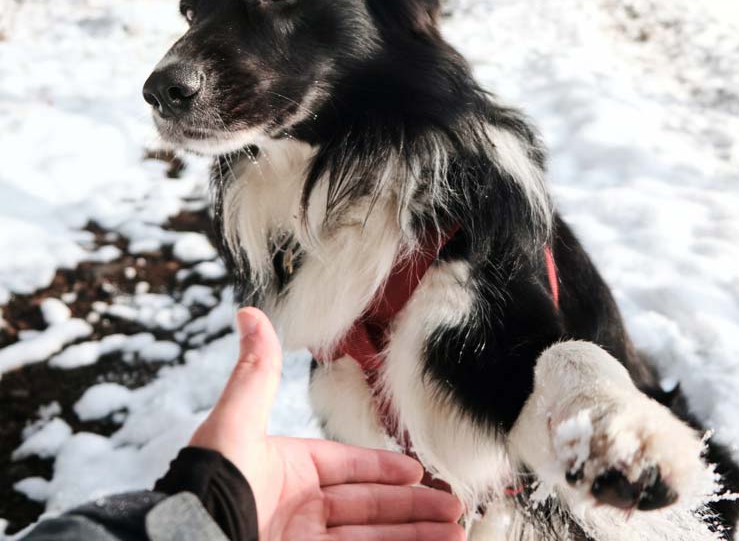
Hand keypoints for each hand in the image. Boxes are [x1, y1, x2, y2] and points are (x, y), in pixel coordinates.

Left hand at [190, 307, 464, 540]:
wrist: (191, 538)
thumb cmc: (209, 485)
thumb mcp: (235, 423)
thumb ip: (256, 372)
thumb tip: (248, 313)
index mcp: (288, 469)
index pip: (347, 466)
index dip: (382, 468)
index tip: (415, 470)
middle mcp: (299, 507)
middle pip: (369, 505)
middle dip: (412, 505)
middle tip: (451, 506)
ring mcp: (304, 540)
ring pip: (373, 535)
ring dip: (415, 533)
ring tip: (455, 531)